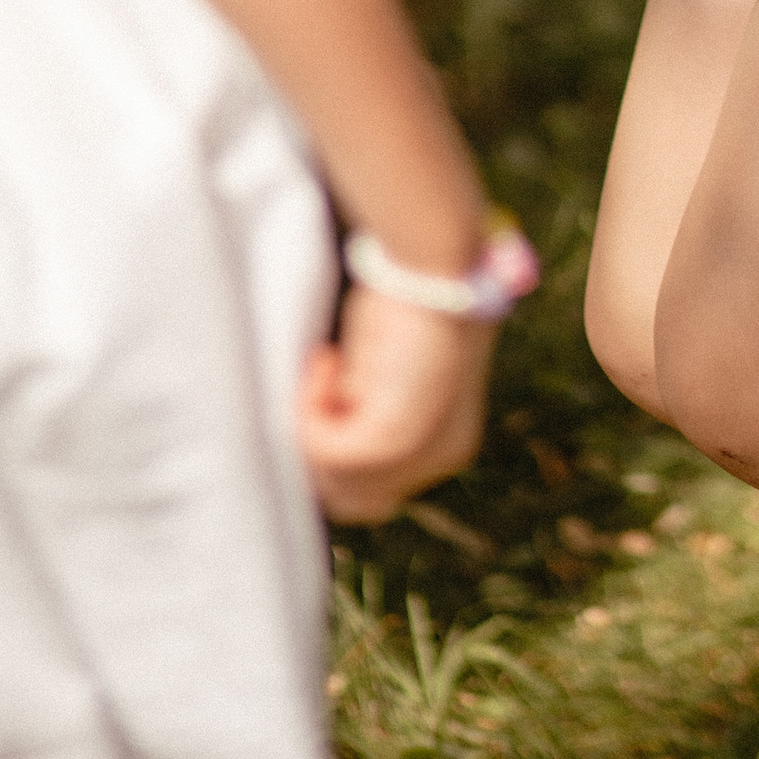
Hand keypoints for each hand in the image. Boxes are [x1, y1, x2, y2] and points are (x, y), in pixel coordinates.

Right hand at [296, 285, 490, 521]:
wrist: (437, 258)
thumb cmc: (412, 289)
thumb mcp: (392, 359)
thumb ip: (372, 401)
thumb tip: (336, 417)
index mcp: (450, 441)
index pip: (379, 491)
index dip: (336, 454)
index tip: (316, 404)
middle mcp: (442, 458)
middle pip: (354, 500)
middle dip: (319, 451)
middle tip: (308, 393)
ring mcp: (420, 453)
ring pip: (334, 482)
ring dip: (312, 424)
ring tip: (322, 366)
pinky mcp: (391, 437)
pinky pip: (323, 449)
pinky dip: (309, 406)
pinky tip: (325, 359)